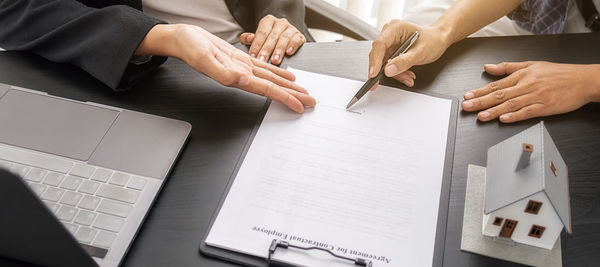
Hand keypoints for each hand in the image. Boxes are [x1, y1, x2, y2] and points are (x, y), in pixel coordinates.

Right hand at [136, 24, 314, 112]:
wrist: (182, 38)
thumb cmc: (189, 47)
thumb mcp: (204, 58)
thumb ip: (222, 72)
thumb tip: (243, 80)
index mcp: (235, 78)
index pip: (266, 91)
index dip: (284, 98)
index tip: (299, 106)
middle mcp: (242, 76)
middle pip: (274, 88)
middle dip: (294, 96)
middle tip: (311, 103)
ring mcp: (242, 68)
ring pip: (271, 80)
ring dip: (289, 87)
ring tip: (304, 93)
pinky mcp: (241, 60)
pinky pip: (264, 69)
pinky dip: (277, 73)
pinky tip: (288, 77)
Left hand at [240, 15, 305, 64]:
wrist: (285, 39)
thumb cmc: (268, 40)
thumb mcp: (256, 38)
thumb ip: (248, 38)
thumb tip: (249, 38)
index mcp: (268, 21)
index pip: (261, 33)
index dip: (256, 45)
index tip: (253, 56)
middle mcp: (280, 23)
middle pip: (272, 37)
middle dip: (266, 50)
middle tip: (262, 61)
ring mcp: (291, 29)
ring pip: (284, 39)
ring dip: (279, 50)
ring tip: (275, 61)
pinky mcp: (299, 36)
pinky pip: (296, 40)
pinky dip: (292, 46)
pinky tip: (289, 52)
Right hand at [368, 20, 451, 89]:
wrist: (438, 40)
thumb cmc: (432, 40)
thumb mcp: (421, 52)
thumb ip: (404, 61)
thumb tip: (388, 70)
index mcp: (395, 28)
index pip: (379, 44)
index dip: (375, 60)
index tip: (373, 74)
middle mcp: (389, 34)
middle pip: (378, 55)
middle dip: (383, 70)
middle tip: (380, 83)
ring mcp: (389, 44)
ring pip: (383, 63)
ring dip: (394, 73)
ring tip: (408, 77)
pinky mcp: (391, 52)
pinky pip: (389, 65)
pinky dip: (397, 73)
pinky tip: (407, 75)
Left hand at [462, 61, 599, 122]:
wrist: (583, 80)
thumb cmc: (559, 73)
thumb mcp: (531, 64)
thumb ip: (507, 67)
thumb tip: (488, 67)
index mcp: (522, 76)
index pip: (496, 85)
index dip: (480, 91)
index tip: (468, 96)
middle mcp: (526, 86)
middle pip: (499, 95)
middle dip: (481, 101)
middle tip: (467, 107)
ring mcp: (535, 97)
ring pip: (510, 104)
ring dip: (493, 111)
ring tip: (480, 116)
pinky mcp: (545, 107)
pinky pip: (528, 112)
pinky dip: (515, 116)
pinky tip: (504, 119)